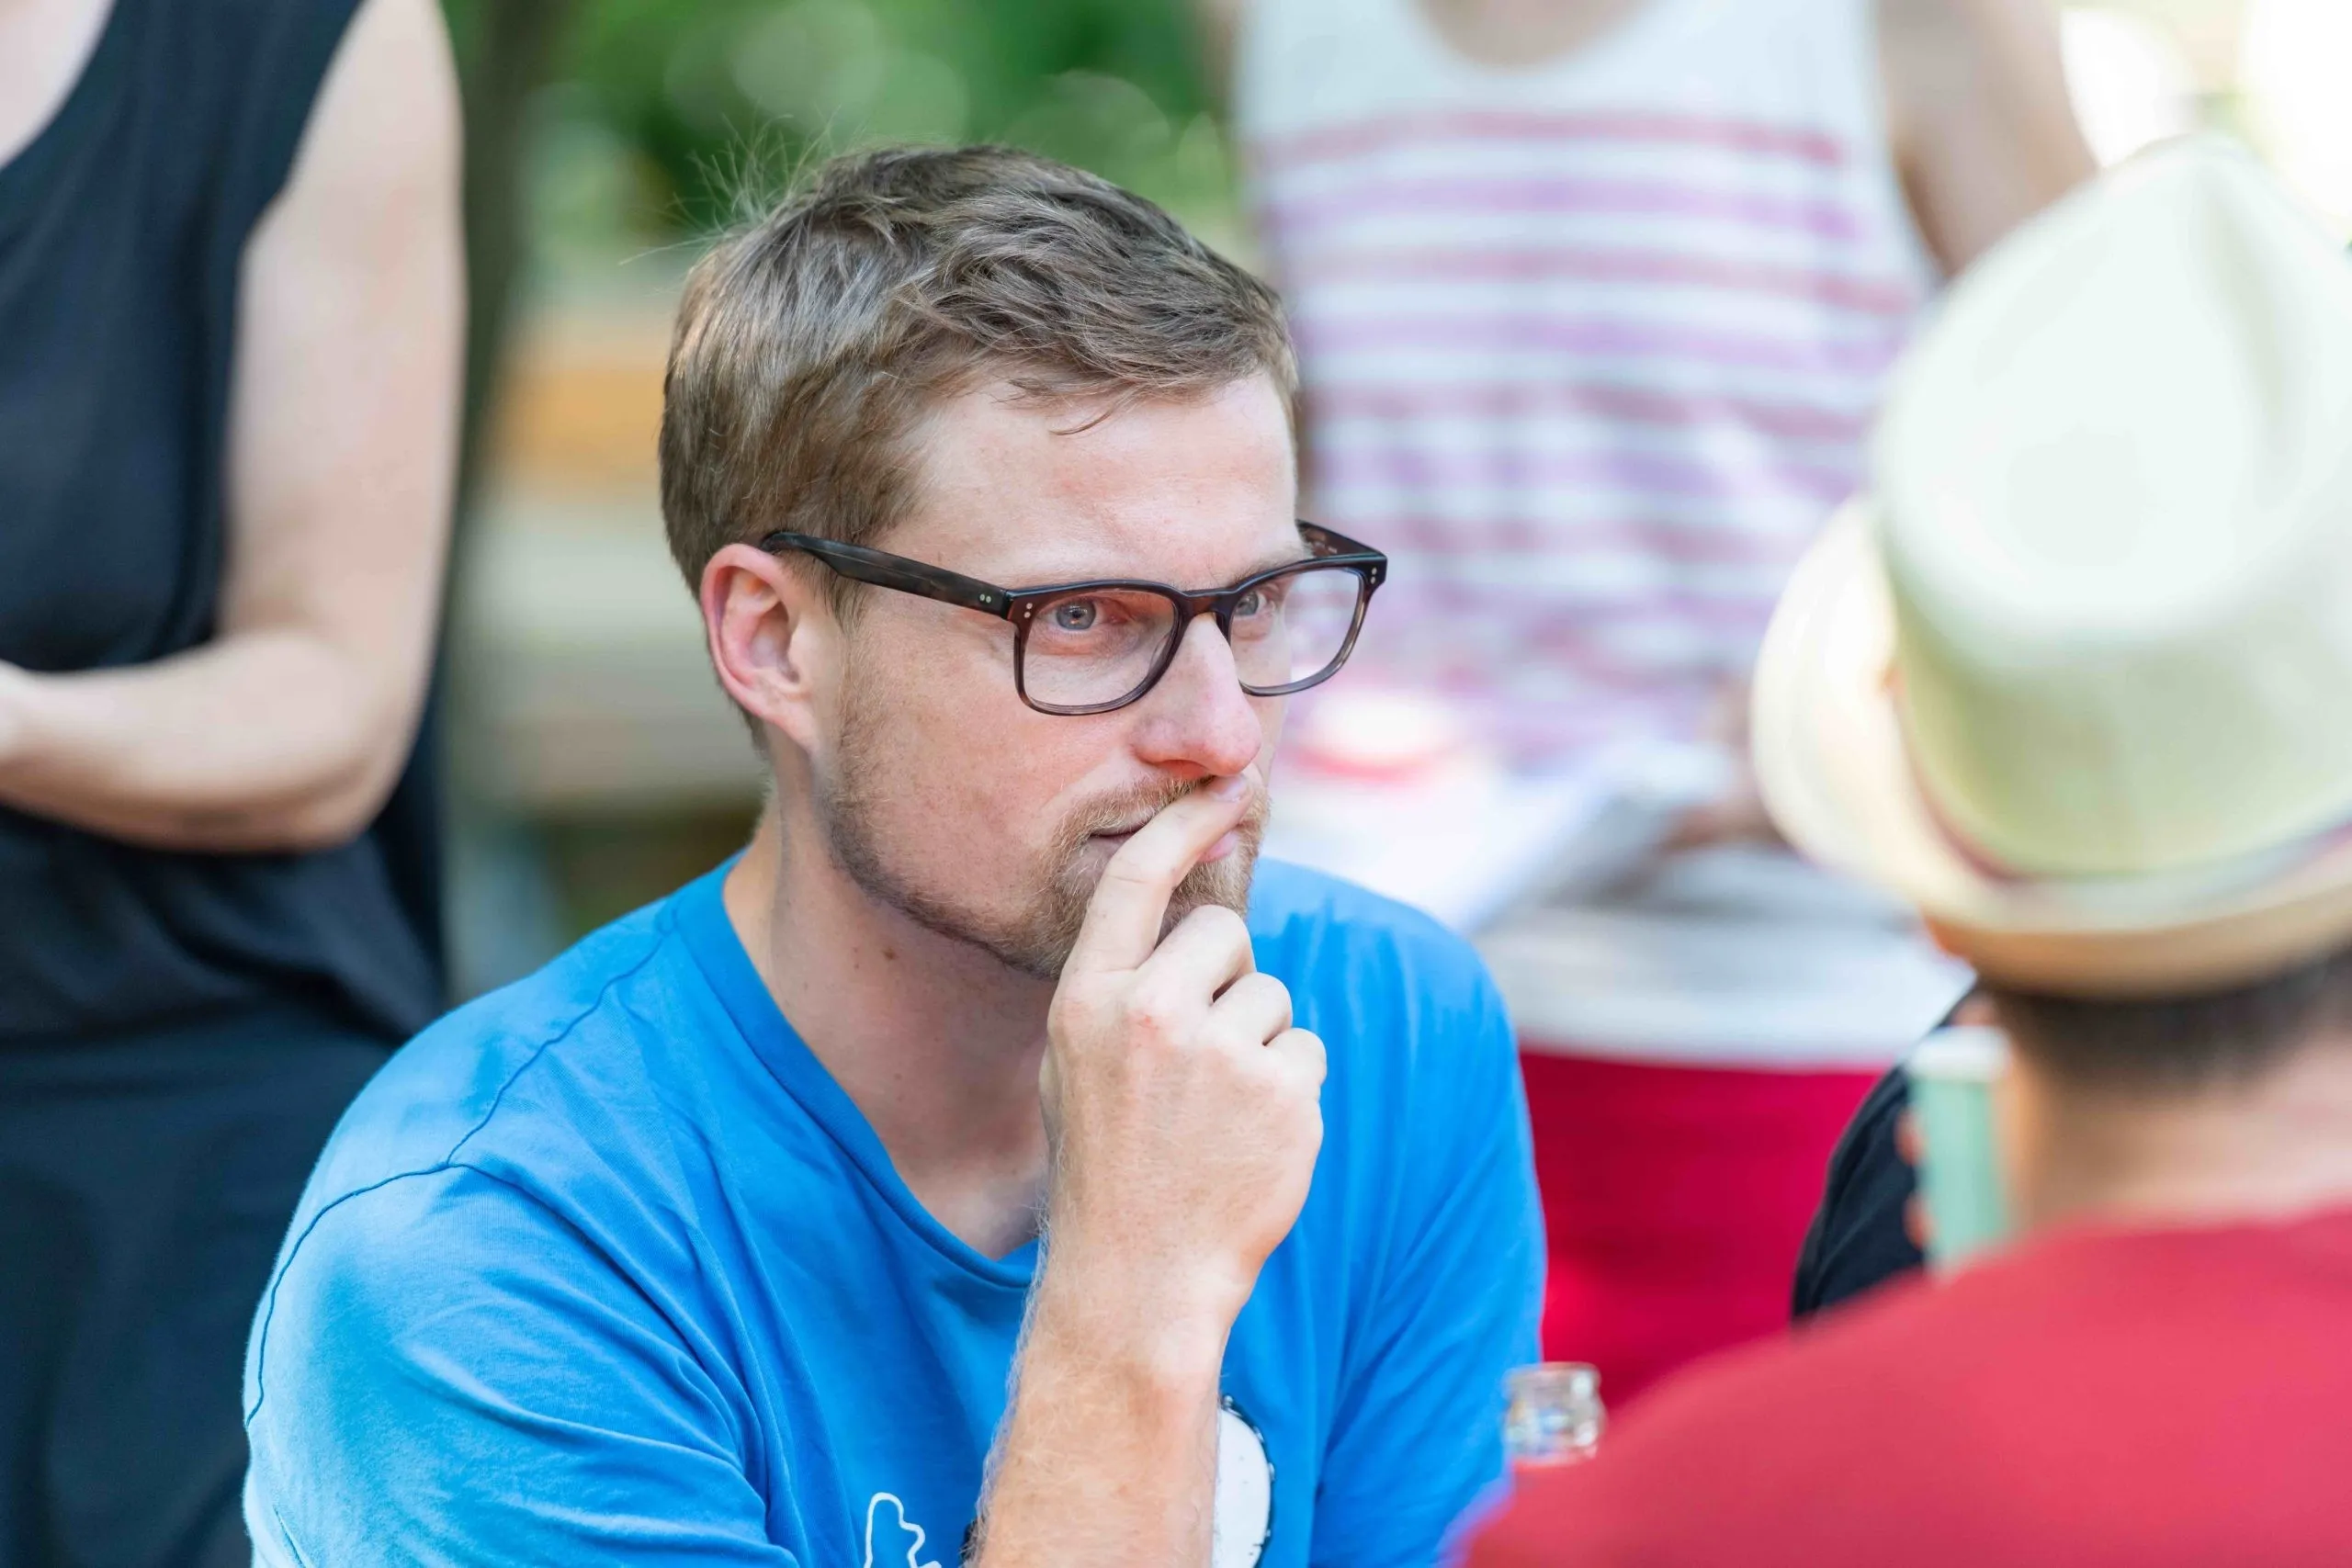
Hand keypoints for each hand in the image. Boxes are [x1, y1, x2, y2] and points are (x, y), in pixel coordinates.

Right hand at [1039, 775, 1327, 1344]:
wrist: (1138, 1279)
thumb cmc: (1106, 1166)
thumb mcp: (1076, 1063)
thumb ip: (1127, 986)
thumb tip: (1197, 918)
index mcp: (1087, 1001)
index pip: (1138, 880)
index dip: (1185, 821)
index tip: (1227, 783)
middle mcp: (1153, 1015)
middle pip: (1225, 933)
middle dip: (1227, 977)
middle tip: (1199, 1055)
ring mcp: (1223, 1056)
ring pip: (1273, 997)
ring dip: (1258, 1044)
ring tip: (1214, 1114)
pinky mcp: (1285, 1096)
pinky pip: (1305, 1052)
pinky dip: (1288, 1091)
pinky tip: (1247, 1140)